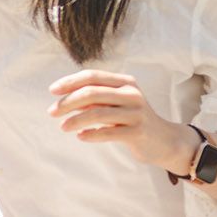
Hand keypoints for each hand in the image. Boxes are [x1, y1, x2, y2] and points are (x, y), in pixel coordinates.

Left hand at [48, 70, 193, 173]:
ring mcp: (136, 113)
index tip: (52, 91)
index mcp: (125, 82)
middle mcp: (132, 94)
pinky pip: (108, 132)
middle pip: (92, 93)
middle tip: (52, 112)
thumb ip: (95, 98)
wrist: (164, 140)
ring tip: (63, 127)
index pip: (92, 76)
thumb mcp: (117, 103)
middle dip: (68, 102)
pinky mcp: (138, 132)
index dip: (70, 82)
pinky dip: (91, 134)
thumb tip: (64, 98)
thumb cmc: (132, 119)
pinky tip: (80, 137)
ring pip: (97, 113)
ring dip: (75, 120)